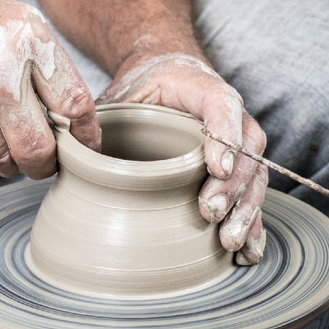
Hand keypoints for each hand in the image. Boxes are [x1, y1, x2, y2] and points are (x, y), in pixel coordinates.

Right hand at [0, 0, 100, 178]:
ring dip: (13, 162)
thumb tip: (77, 120)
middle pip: (39, 148)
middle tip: (48, 163)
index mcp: (28, 43)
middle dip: (48, 165)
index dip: (87, 135)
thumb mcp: (19, 23)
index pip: (75, 104)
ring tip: (12, 146)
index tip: (88, 147)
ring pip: (3, 160)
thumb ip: (50, 66)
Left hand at [97, 49, 268, 264]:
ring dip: (246, 210)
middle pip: (246, 149)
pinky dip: (253, 223)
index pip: (222, 105)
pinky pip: (254, 195)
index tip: (216, 168)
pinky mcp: (240, 169)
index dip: (224, 136)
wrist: (168, 78)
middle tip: (211, 213)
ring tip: (229, 240)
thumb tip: (72, 150)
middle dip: (233, 186)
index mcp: (202, 88)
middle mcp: (232, 115)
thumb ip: (101, 117)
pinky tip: (249, 250)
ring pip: (256, 175)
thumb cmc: (144, 90)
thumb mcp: (121, 93)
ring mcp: (240, 143)